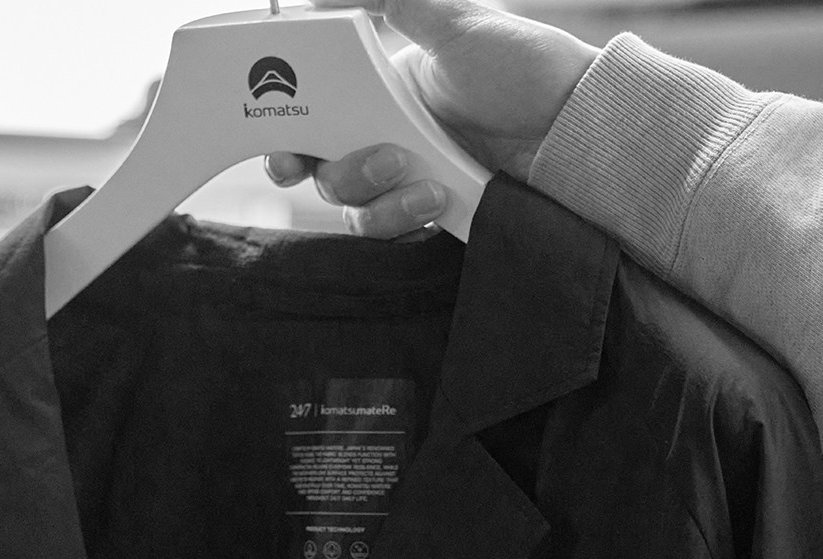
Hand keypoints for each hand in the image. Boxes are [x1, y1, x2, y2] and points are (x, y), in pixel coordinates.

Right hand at [264, 0, 599, 237]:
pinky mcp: (430, 214)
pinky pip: (393, 232)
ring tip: (421, 181)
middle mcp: (385, 139)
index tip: (286, 155)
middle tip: (377, 160)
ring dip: (378, 199)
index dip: (287, 144)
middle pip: (326, 173)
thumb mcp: (456, 21)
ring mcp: (406, 181)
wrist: (576, 124)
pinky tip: (437, 201)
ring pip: (355, 210)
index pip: (313, 126)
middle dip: (338, 172)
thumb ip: (395, 3)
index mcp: (379, 95)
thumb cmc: (522, 64)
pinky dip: (406, 220)